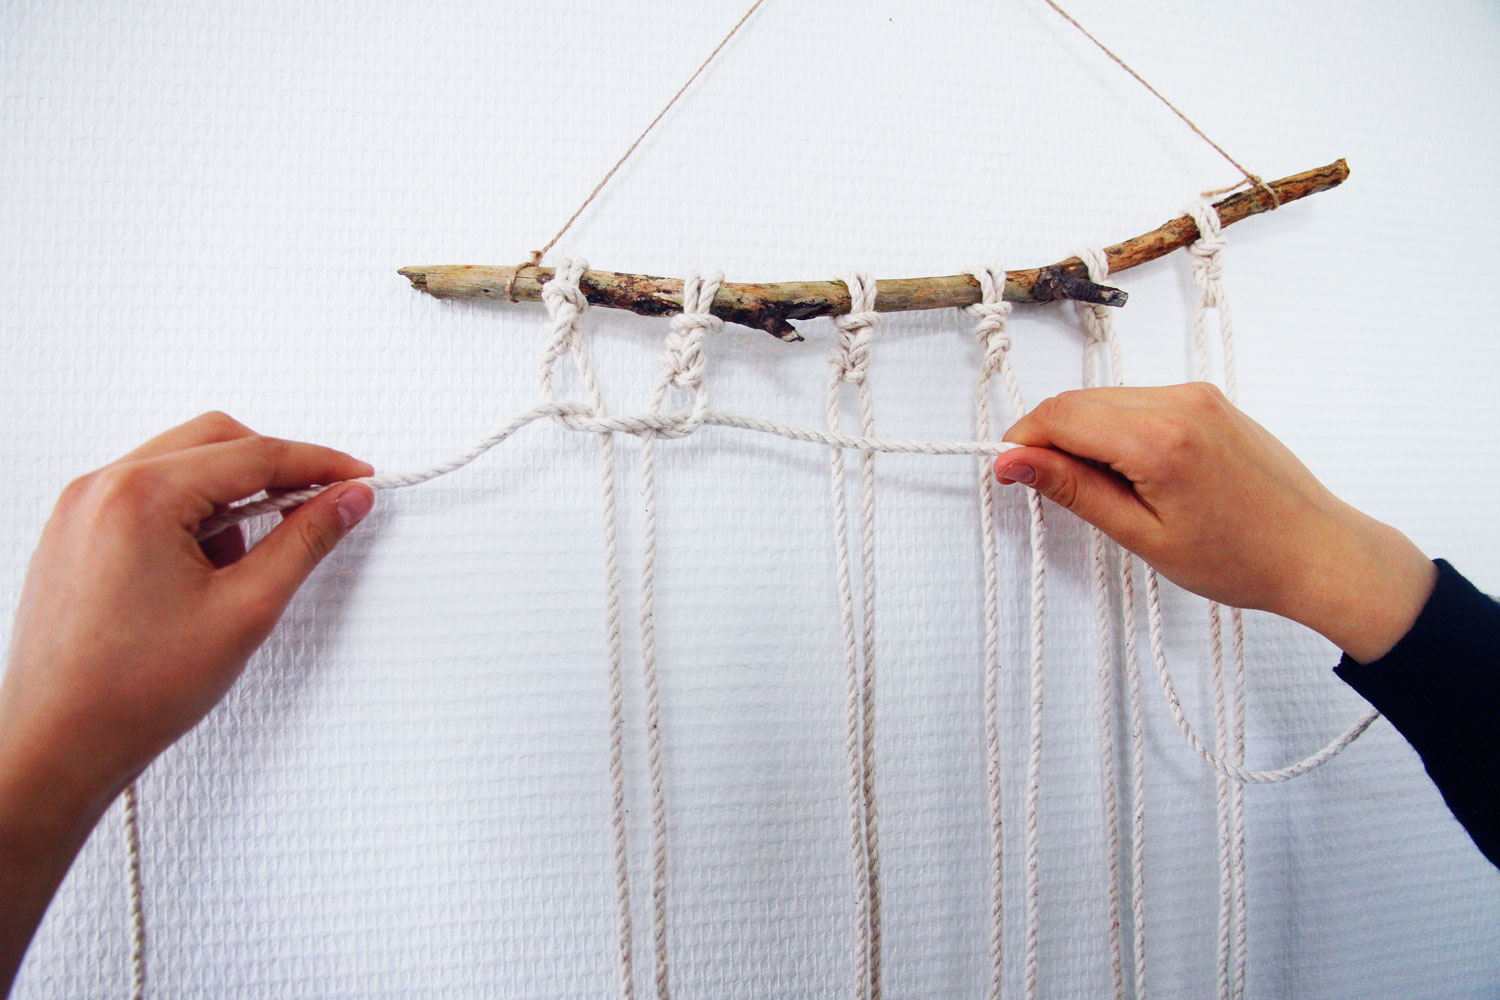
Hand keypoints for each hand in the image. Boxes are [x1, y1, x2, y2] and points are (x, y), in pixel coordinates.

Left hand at [0, 412, 373, 991]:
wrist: (59, 744)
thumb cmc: (130, 692)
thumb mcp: (246, 609)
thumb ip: (305, 541)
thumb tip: (343, 501)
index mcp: (140, 495)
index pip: (255, 454)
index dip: (320, 465)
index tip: (357, 478)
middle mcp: (102, 487)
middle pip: (216, 440)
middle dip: (275, 468)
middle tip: (320, 504)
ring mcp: (80, 507)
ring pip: (182, 463)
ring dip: (231, 493)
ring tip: (245, 563)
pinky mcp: (74, 532)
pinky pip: (147, 493)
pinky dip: (190, 512)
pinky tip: (207, 568)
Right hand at [994, 383, 1435, 664]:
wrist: (1319, 553)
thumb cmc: (1241, 558)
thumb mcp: (1143, 535)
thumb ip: (1073, 489)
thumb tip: (1013, 461)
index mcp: (1160, 438)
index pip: (1060, 415)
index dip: (1022, 442)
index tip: (1009, 475)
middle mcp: (1179, 402)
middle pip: (1079, 401)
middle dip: (1050, 438)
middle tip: (1050, 490)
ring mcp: (1197, 395)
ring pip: (1106, 399)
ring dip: (1084, 434)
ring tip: (1103, 491)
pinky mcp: (1208, 399)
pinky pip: (1139, 401)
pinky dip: (1117, 429)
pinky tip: (1132, 473)